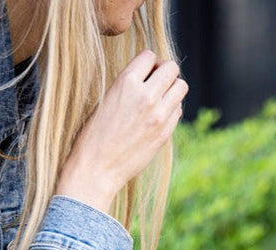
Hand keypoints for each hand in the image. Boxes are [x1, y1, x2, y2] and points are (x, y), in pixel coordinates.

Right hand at [56, 50, 188, 211]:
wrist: (97, 167)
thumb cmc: (94, 134)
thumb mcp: (106, 99)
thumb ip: (129, 86)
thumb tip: (149, 76)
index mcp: (125, 83)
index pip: (150, 56)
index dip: (149, 62)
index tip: (145, 71)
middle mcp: (146, 96)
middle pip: (172, 68)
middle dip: (165, 71)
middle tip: (156, 81)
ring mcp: (159, 115)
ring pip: (181, 86)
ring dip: (173, 88)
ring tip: (160, 97)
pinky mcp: (166, 132)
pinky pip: (179, 109)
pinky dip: (172, 108)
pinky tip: (159, 115)